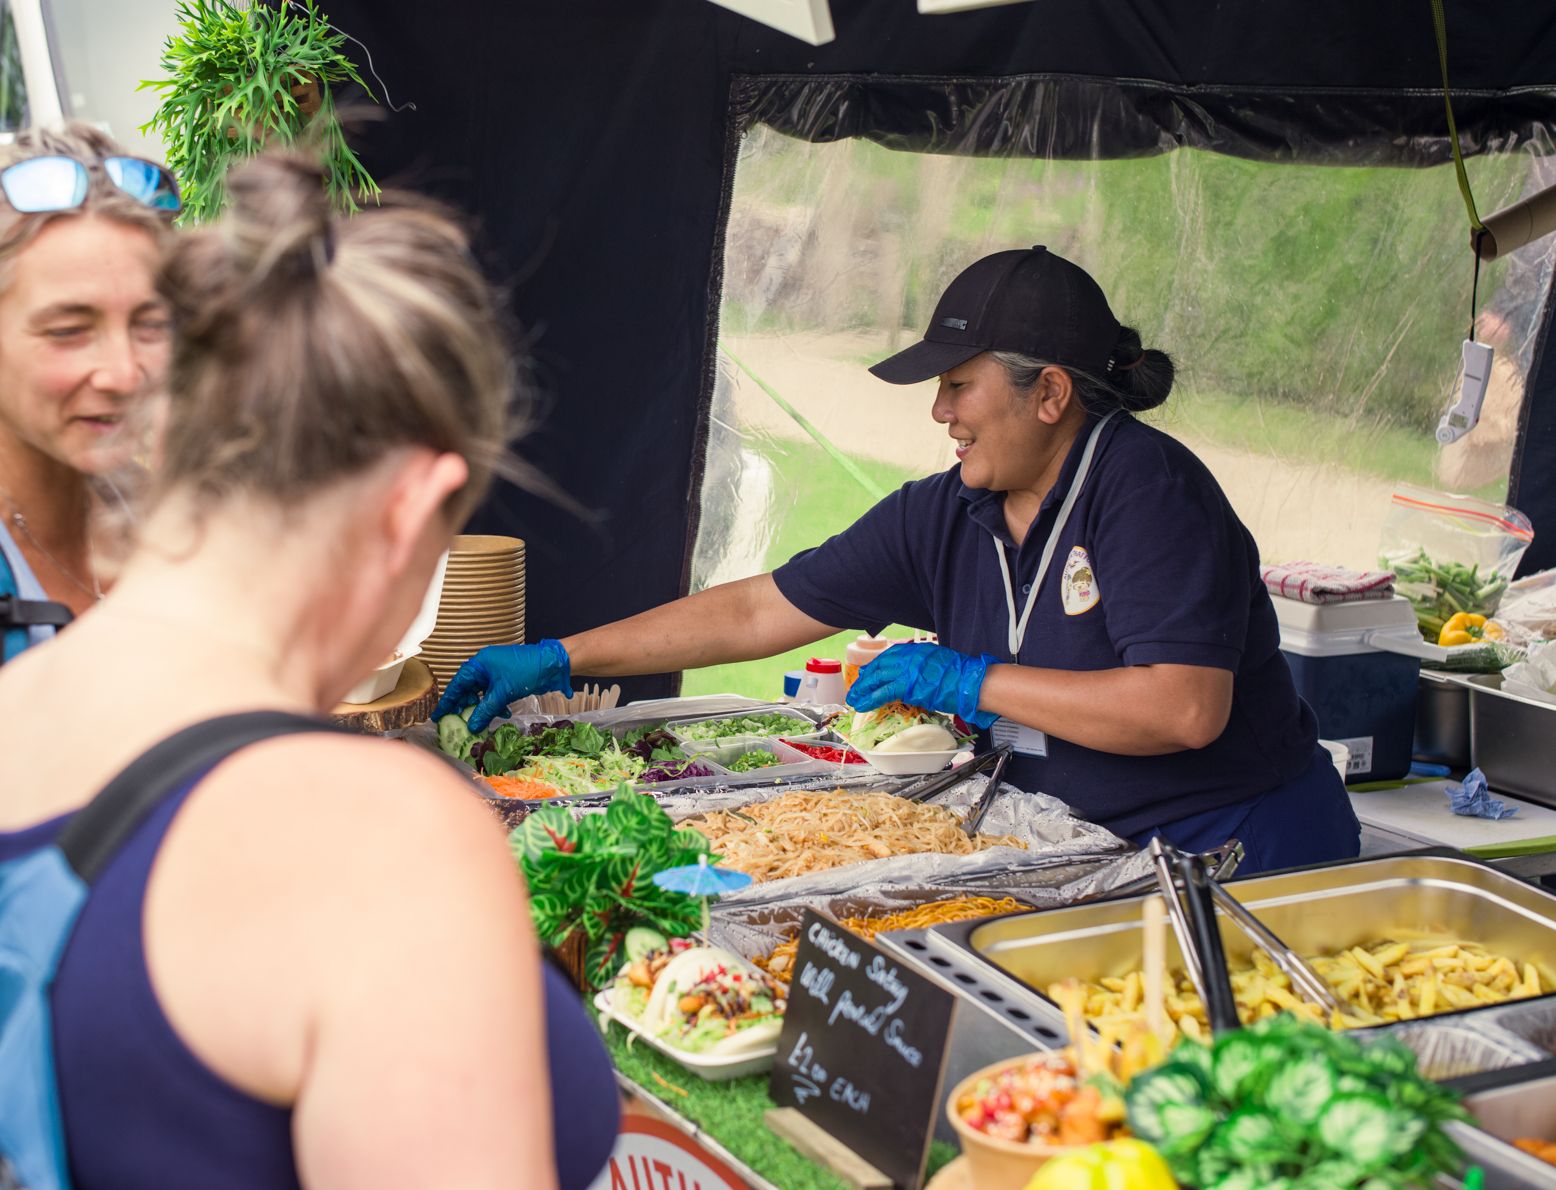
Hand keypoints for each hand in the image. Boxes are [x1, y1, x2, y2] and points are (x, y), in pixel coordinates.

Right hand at [431, 639, 572, 732]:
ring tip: (480, 721)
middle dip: (465, 706)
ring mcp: (496, 673)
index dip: (448, 700)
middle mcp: (485, 667)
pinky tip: (502, 713)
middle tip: (458, 722)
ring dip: (482, 708)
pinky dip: (495, 705)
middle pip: (468, 689)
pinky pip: (494, 695)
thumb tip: (472, 726)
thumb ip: (486, 710)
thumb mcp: (503, 692)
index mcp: (480, 663)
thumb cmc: (526, 672)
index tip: (438, 715)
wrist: (552, 664)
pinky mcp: (506, 680)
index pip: (458, 683)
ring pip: (482, 694)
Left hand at [846, 641, 999, 729]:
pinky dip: (870, 699)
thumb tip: (909, 675)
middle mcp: (908, 656)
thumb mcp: (936, 661)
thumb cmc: (960, 675)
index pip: (888, 657)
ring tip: (854, 699)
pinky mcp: (907, 685)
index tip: (866, 674)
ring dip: (863, 690)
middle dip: (865, 679)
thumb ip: (920, 665)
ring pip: (877, 678)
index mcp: (915, 650)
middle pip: (879, 666)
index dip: (874, 667)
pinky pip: (883, 692)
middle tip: (856, 689)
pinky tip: (862, 704)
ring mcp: (906, 670)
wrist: (970, 682)